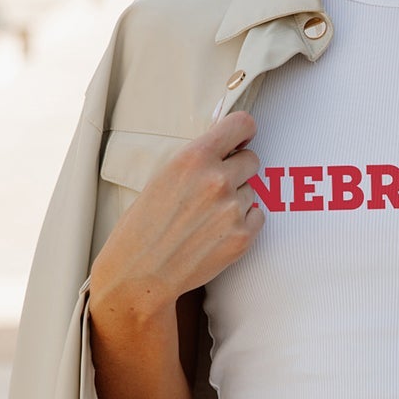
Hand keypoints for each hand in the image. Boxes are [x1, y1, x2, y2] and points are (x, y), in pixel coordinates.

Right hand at [90, 108, 264, 317]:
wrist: (140, 273)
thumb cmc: (144, 225)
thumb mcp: (163, 177)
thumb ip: (197, 159)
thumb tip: (229, 144)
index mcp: (193, 158)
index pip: (242, 124)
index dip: (244, 132)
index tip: (241, 140)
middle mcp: (217, 180)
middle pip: (252, 159)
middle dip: (238, 170)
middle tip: (215, 189)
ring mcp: (233, 209)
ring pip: (253, 191)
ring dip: (237, 200)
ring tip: (206, 219)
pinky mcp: (243, 237)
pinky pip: (258, 216)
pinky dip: (243, 223)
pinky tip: (216, 233)